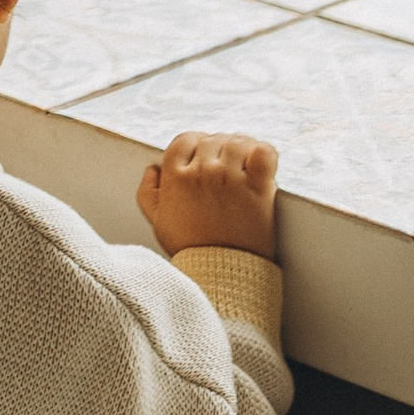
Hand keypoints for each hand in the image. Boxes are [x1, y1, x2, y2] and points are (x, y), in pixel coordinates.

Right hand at [139, 129, 278, 258]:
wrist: (222, 275)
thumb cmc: (190, 250)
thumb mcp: (157, 222)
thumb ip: (148, 192)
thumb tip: (153, 169)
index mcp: (176, 176)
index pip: (186, 139)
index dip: (196, 144)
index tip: (204, 156)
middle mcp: (203, 172)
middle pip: (214, 139)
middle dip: (220, 148)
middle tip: (227, 165)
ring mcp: (231, 179)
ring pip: (238, 142)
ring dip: (242, 147)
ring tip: (245, 162)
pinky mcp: (259, 189)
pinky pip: (265, 153)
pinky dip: (264, 151)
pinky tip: (260, 160)